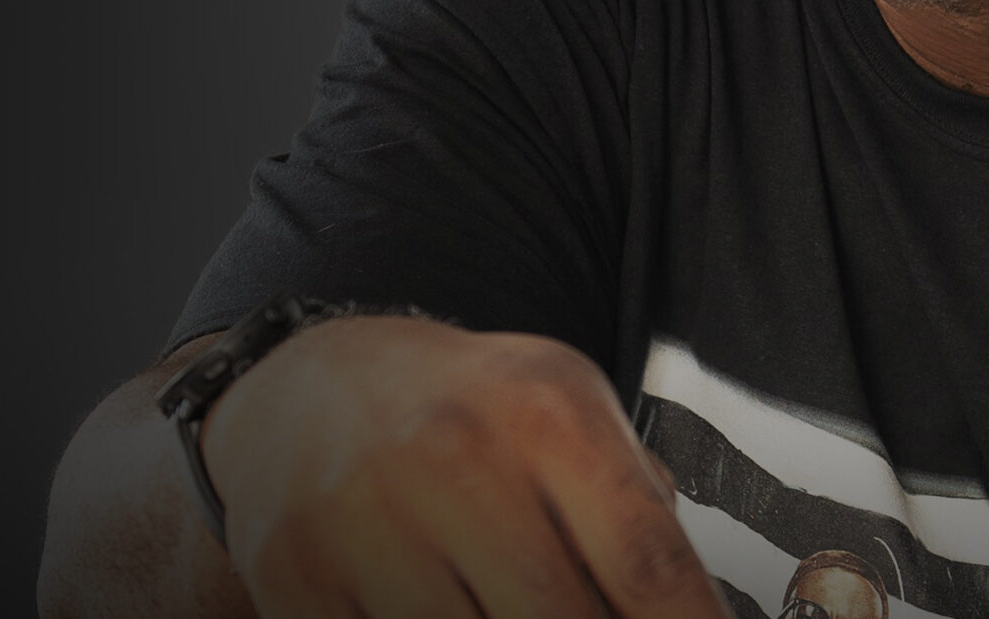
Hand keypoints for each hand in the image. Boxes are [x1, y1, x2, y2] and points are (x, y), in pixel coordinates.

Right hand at [200, 315, 728, 618]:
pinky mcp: (296, 578)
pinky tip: (439, 607)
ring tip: (504, 607)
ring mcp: (367, 522)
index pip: (648, 567)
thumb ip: (633, 509)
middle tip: (583, 618)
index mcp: (544, 410)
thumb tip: (692, 613)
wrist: (307, 392)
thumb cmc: (460, 416)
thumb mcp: (562, 415)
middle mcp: (455, 457)